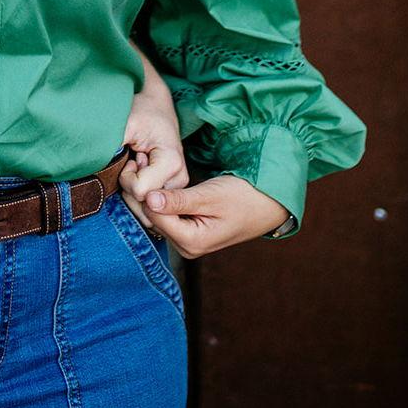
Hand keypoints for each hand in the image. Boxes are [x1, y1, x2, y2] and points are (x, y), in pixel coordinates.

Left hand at [118, 55, 189, 233]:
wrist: (155, 106)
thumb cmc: (140, 112)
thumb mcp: (124, 123)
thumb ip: (113, 148)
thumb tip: (97, 171)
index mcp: (173, 162)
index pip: (140, 191)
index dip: (126, 176)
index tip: (131, 156)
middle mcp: (180, 179)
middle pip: (144, 205)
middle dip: (129, 187)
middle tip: (133, 161)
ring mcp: (177, 187)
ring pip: (147, 211)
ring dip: (133, 191)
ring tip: (137, 165)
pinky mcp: (172, 190)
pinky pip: (150, 209)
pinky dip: (137, 194)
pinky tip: (140, 173)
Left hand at [131, 174, 289, 258]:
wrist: (267, 204)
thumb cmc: (243, 198)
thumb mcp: (211, 196)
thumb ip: (179, 201)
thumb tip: (148, 200)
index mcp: (192, 242)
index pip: (154, 216)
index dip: (144, 190)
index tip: (140, 163)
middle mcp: (186, 247)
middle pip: (153, 218)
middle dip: (145, 191)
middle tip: (141, 161)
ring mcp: (188, 242)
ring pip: (158, 216)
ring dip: (152, 193)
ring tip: (147, 166)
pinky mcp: (189, 232)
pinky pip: (167, 215)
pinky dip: (161, 198)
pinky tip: (161, 180)